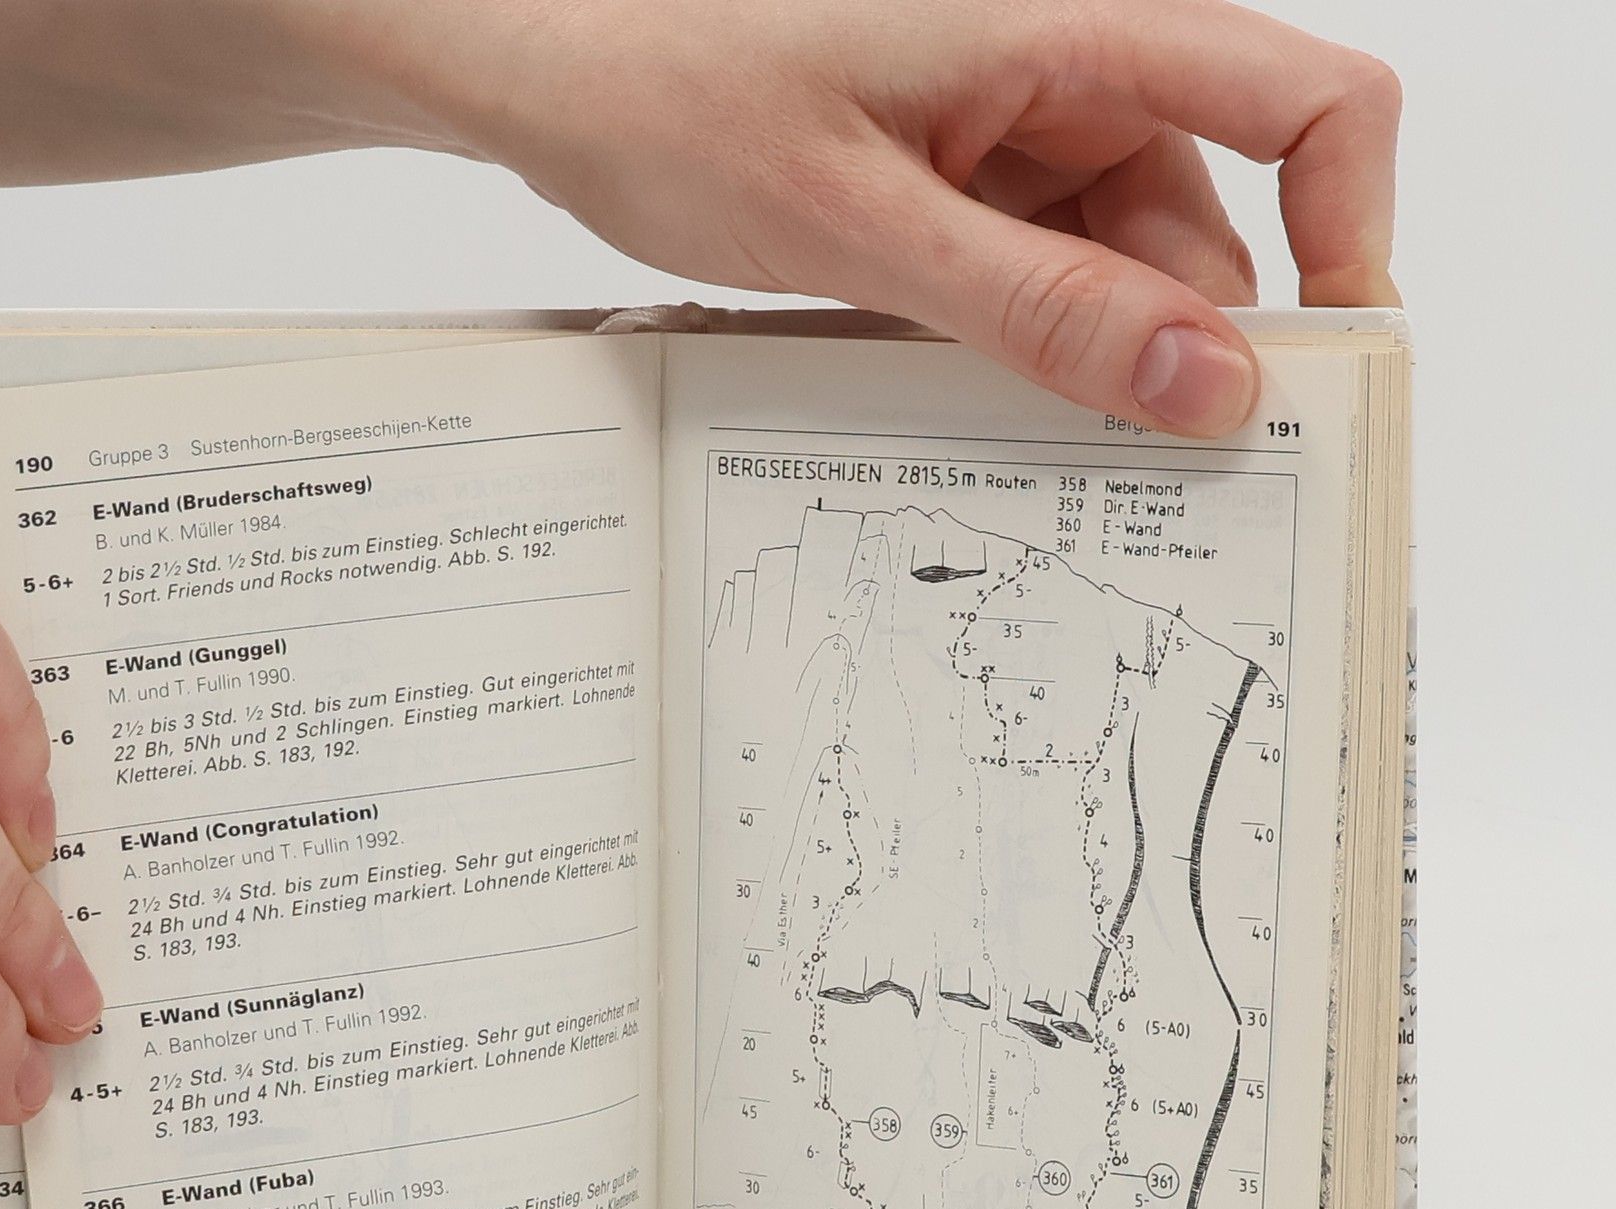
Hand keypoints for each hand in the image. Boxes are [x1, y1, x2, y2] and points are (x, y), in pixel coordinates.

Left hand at [432, 0, 1401, 433]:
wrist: (547, 71)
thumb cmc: (671, 92)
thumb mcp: (862, 227)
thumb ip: (1039, 306)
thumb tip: (1206, 380)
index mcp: (1068, 28)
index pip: (1303, 101)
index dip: (1347, 233)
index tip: (1316, 373)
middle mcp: (1067, 72)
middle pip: (1212, 219)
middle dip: (1189, 346)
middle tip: (1145, 477)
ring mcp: (1016, 131)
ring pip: (1125, 265)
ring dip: (1093, 359)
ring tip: (1019, 433)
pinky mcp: (966, 183)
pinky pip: (1045, 275)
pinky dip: (1028, 344)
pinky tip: (973, 392)